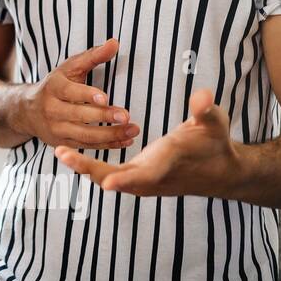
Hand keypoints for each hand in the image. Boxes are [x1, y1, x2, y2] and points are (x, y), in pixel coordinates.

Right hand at [20, 38, 136, 148]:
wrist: (28, 110)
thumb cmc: (56, 85)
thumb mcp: (69, 68)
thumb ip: (93, 56)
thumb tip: (115, 43)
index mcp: (53, 87)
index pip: (69, 92)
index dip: (86, 95)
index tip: (105, 97)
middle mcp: (51, 109)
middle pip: (79, 115)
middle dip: (103, 116)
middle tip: (126, 116)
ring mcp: (56, 129)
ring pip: (84, 135)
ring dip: (111, 135)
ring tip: (133, 130)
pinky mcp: (62, 143)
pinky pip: (87, 146)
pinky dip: (108, 145)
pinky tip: (126, 140)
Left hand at [55, 88, 242, 197]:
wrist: (219, 173)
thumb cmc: (215, 144)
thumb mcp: (215, 124)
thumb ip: (206, 111)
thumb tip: (202, 97)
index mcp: (169, 162)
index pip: (147, 173)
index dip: (128, 179)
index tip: (108, 183)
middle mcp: (153, 177)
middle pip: (117, 178)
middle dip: (89, 167)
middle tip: (62, 153)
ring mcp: (144, 182)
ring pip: (110, 178)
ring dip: (85, 167)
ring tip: (60, 151)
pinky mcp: (138, 180)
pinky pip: (111, 176)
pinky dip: (92, 168)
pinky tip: (71, 156)